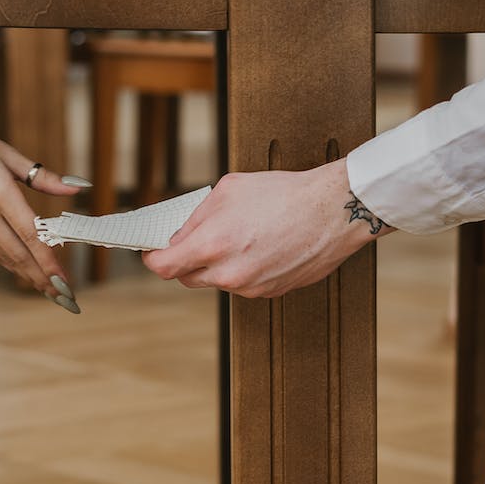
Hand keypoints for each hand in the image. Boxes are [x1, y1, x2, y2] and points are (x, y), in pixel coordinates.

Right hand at [0, 94, 85, 307]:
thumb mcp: (7, 153)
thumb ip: (43, 176)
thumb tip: (77, 188)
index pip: (30, 234)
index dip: (49, 260)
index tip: (65, 279)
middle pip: (18, 254)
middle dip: (43, 278)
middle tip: (65, 296)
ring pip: (4, 256)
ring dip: (28, 275)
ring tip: (49, 290)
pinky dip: (11, 263)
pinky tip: (25, 271)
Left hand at [143, 160, 389, 298]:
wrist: (332, 211)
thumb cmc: (284, 194)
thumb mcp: (228, 190)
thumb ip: (196, 217)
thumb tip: (179, 236)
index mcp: (214, 245)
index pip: (164, 267)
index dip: (152, 258)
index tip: (152, 251)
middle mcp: (230, 274)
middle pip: (187, 278)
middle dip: (187, 260)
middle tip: (198, 239)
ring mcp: (251, 287)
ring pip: (218, 281)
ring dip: (218, 264)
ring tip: (241, 235)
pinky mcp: (270, 293)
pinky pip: (243, 284)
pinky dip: (243, 269)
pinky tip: (260, 246)